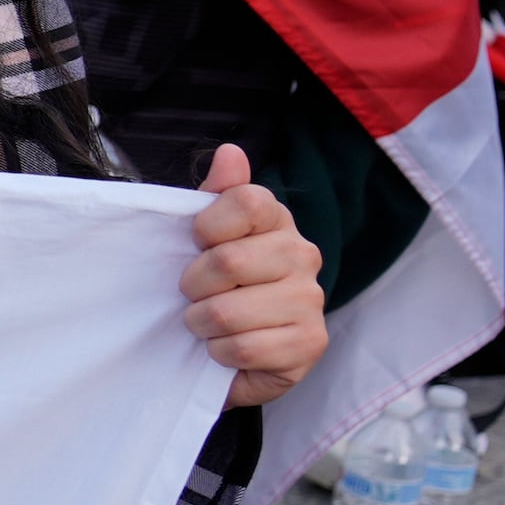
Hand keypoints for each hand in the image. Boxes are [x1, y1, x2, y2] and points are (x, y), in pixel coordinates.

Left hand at [184, 143, 327, 408]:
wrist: (229, 353)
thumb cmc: (214, 288)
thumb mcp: (202, 239)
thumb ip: (215, 195)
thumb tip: (230, 152)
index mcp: (276, 221)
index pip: (246, 201)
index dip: (206, 227)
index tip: (196, 244)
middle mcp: (303, 255)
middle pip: (228, 261)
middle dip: (193, 286)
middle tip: (194, 295)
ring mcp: (312, 300)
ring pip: (228, 311)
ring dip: (202, 324)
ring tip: (208, 325)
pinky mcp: (311, 343)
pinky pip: (244, 348)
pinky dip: (221, 353)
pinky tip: (227, 349)